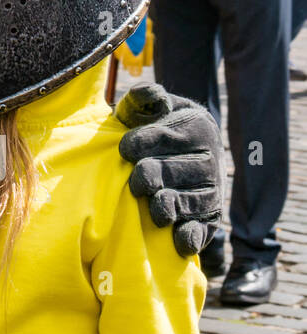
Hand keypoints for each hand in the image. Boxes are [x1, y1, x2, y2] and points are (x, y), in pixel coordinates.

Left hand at [115, 83, 222, 256]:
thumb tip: (149, 92)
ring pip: (192, 201)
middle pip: (178, 171)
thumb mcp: (148, 107)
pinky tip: (177, 240)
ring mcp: (211, 189)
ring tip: (154, 209)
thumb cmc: (153, 127)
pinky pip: (204, 228)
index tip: (122, 149)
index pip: (164, 136)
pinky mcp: (209, 216)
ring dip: (170, 206)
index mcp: (197, 126)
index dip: (138, 144)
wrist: (178, 153)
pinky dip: (191, 236)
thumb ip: (144, 96)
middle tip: (137, 182)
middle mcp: (210, 158)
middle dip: (152, 176)